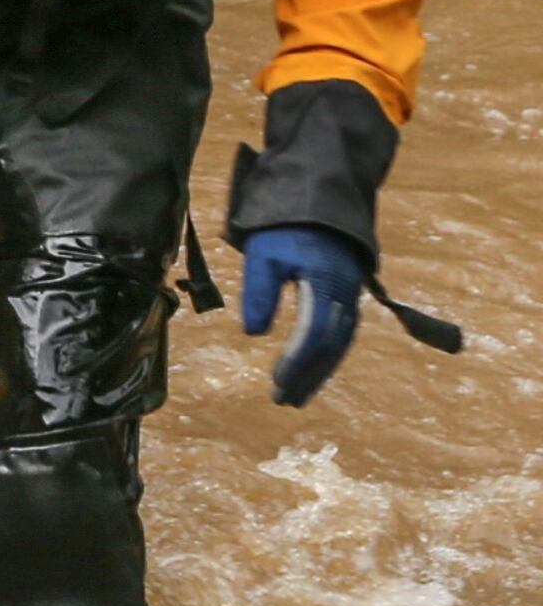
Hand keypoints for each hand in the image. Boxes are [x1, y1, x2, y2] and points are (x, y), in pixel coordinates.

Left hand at [240, 225, 367, 406]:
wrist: (317, 205)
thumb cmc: (283, 230)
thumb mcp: (263, 255)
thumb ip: (259, 291)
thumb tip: (253, 334)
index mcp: (326, 282)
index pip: (313, 331)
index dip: (297, 359)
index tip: (278, 382)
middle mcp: (345, 294)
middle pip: (329, 345)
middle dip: (307, 375)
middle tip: (284, 400)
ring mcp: (351, 297)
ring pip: (339, 344)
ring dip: (318, 372)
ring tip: (295, 396)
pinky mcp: (349, 299)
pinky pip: (342, 336)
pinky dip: (326, 357)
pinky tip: (310, 373)